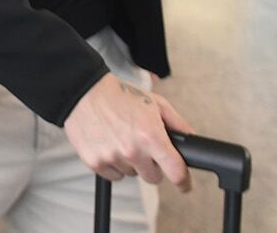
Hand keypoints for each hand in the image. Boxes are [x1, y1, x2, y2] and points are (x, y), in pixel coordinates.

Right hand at [63, 73, 192, 191]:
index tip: (184, 184)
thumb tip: (192, 138)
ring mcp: (113, 158)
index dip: (184, 181)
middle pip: (153, 178)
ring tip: (122, 139)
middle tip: (143, 147)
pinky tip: (110, 145)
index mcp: (151, 136)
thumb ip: (178, 123)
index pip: (176, 172)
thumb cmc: (119, 95)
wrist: (84, 92)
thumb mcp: (156, 103)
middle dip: (152, 165)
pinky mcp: (95, 162)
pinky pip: (114, 175)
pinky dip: (114, 165)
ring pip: (132, 174)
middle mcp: (132, 150)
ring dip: (131, 163)